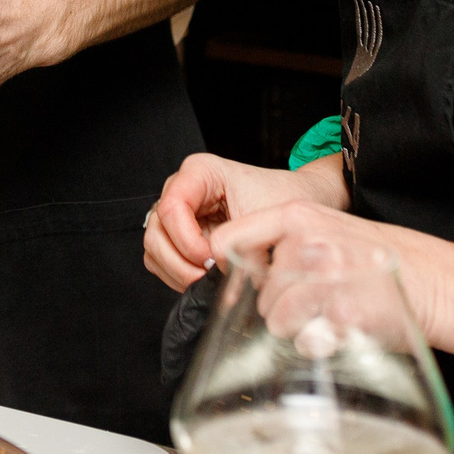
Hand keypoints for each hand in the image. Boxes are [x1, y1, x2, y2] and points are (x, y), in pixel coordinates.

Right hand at [145, 152, 350, 288]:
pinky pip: (161, 259)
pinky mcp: (180, 235)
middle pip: (157, 230)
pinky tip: (204, 280)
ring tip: (208, 281)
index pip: (171, 208)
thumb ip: (239, 244)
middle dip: (180, 261)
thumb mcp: (267, 217)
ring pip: (154, 247)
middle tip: (208, 277)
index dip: (187, 241)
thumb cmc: (284, 200)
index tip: (212, 260)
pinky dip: (177, 276)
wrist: (299, 202)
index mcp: (199, 172)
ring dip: (178, 272)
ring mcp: (178, 213)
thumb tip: (217, 275)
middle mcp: (182, 189)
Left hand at [201, 198, 453, 353]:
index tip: (240, 281)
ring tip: (328, 319)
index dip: (230, 266)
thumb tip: (240, 269)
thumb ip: (288, 242)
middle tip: (315, 306)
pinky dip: (319, 346)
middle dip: (279, 307)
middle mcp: (308, 242)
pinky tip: (342, 333)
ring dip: (296, 329)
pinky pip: (306, 342)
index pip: (232, 238)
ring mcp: (325, 279)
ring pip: (276, 320)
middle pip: (260, 291)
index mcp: (299, 215)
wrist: (439, 282)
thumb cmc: (384, 259)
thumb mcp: (332, 228)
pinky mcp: (342, 315)